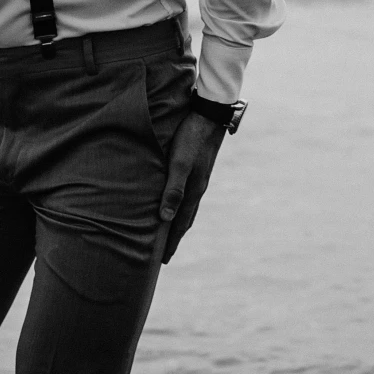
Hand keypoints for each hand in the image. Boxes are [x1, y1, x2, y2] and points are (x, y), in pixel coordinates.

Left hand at [152, 107, 227, 264]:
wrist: (210, 113)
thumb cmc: (190, 137)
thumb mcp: (179, 163)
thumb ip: (173, 189)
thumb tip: (165, 219)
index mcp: (194, 190)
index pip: (180, 224)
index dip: (171, 242)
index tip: (163, 260)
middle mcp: (198, 187)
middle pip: (185, 219)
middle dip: (175, 237)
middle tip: (164, 254)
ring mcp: (199, 177)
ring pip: (187, 207)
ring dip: (178, 222)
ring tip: (168, 233)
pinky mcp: (197, 167)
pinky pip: (187, 193)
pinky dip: (180, 205)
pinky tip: (175, 201)